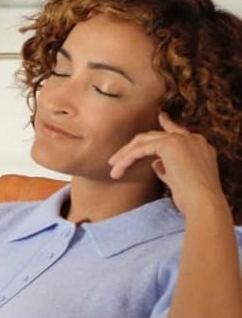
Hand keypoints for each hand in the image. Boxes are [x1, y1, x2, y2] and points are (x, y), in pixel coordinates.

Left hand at [109, 112, 229, 218]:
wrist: (203, 201)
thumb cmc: (192, 198)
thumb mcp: (179, 179)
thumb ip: (167, 168)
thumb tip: (155, 164)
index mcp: (198, 145)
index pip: (178, 131)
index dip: (167, 123)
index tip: (160, 116)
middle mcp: (192, 138)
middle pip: (155, 136)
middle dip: (133, 148)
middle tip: (116, 160)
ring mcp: (181, 139)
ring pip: (145, 141)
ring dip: (126, 155)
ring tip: (113, 169)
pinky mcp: (169, 145)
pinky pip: (140, 149)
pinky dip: (127, 159)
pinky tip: (118, 169)